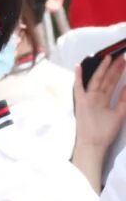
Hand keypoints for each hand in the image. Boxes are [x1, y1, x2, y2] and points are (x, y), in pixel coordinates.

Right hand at [72, 55, 125, 190]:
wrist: (94, 144)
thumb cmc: (104, 132)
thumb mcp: (119, 114)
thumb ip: (123, 100)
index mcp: (103, 100)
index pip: (112, 83)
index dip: (118, 73)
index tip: (124, 63)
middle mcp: (95, 98)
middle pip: (106, 80)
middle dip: (114, 68)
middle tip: (122, 57)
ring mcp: (87, 99)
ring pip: (96, 81)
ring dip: (102, 69)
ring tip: (109, 57)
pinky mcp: (80, 103)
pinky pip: (78, 88)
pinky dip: (78, 78)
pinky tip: (80, 66)